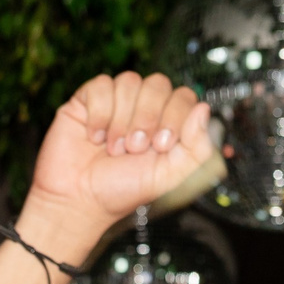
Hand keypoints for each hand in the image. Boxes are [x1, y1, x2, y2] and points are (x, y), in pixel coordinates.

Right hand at [18, 72, 220, 259]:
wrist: (78, 201)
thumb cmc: (122, 191)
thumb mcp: (169, 177)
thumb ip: (196, 148)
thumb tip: (204, 110)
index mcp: (166, 124)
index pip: (183, 96)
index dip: (175, 115)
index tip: (162, 145)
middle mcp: (142, 109)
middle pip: (158, 83)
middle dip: (147, 116)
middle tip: (135, 148)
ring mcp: (115, 102)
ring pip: (130, 81)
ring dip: (122, 119)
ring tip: (114, 148)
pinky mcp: (87, 100)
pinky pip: (102, 85)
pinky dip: (100, 112)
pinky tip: (94, 136)